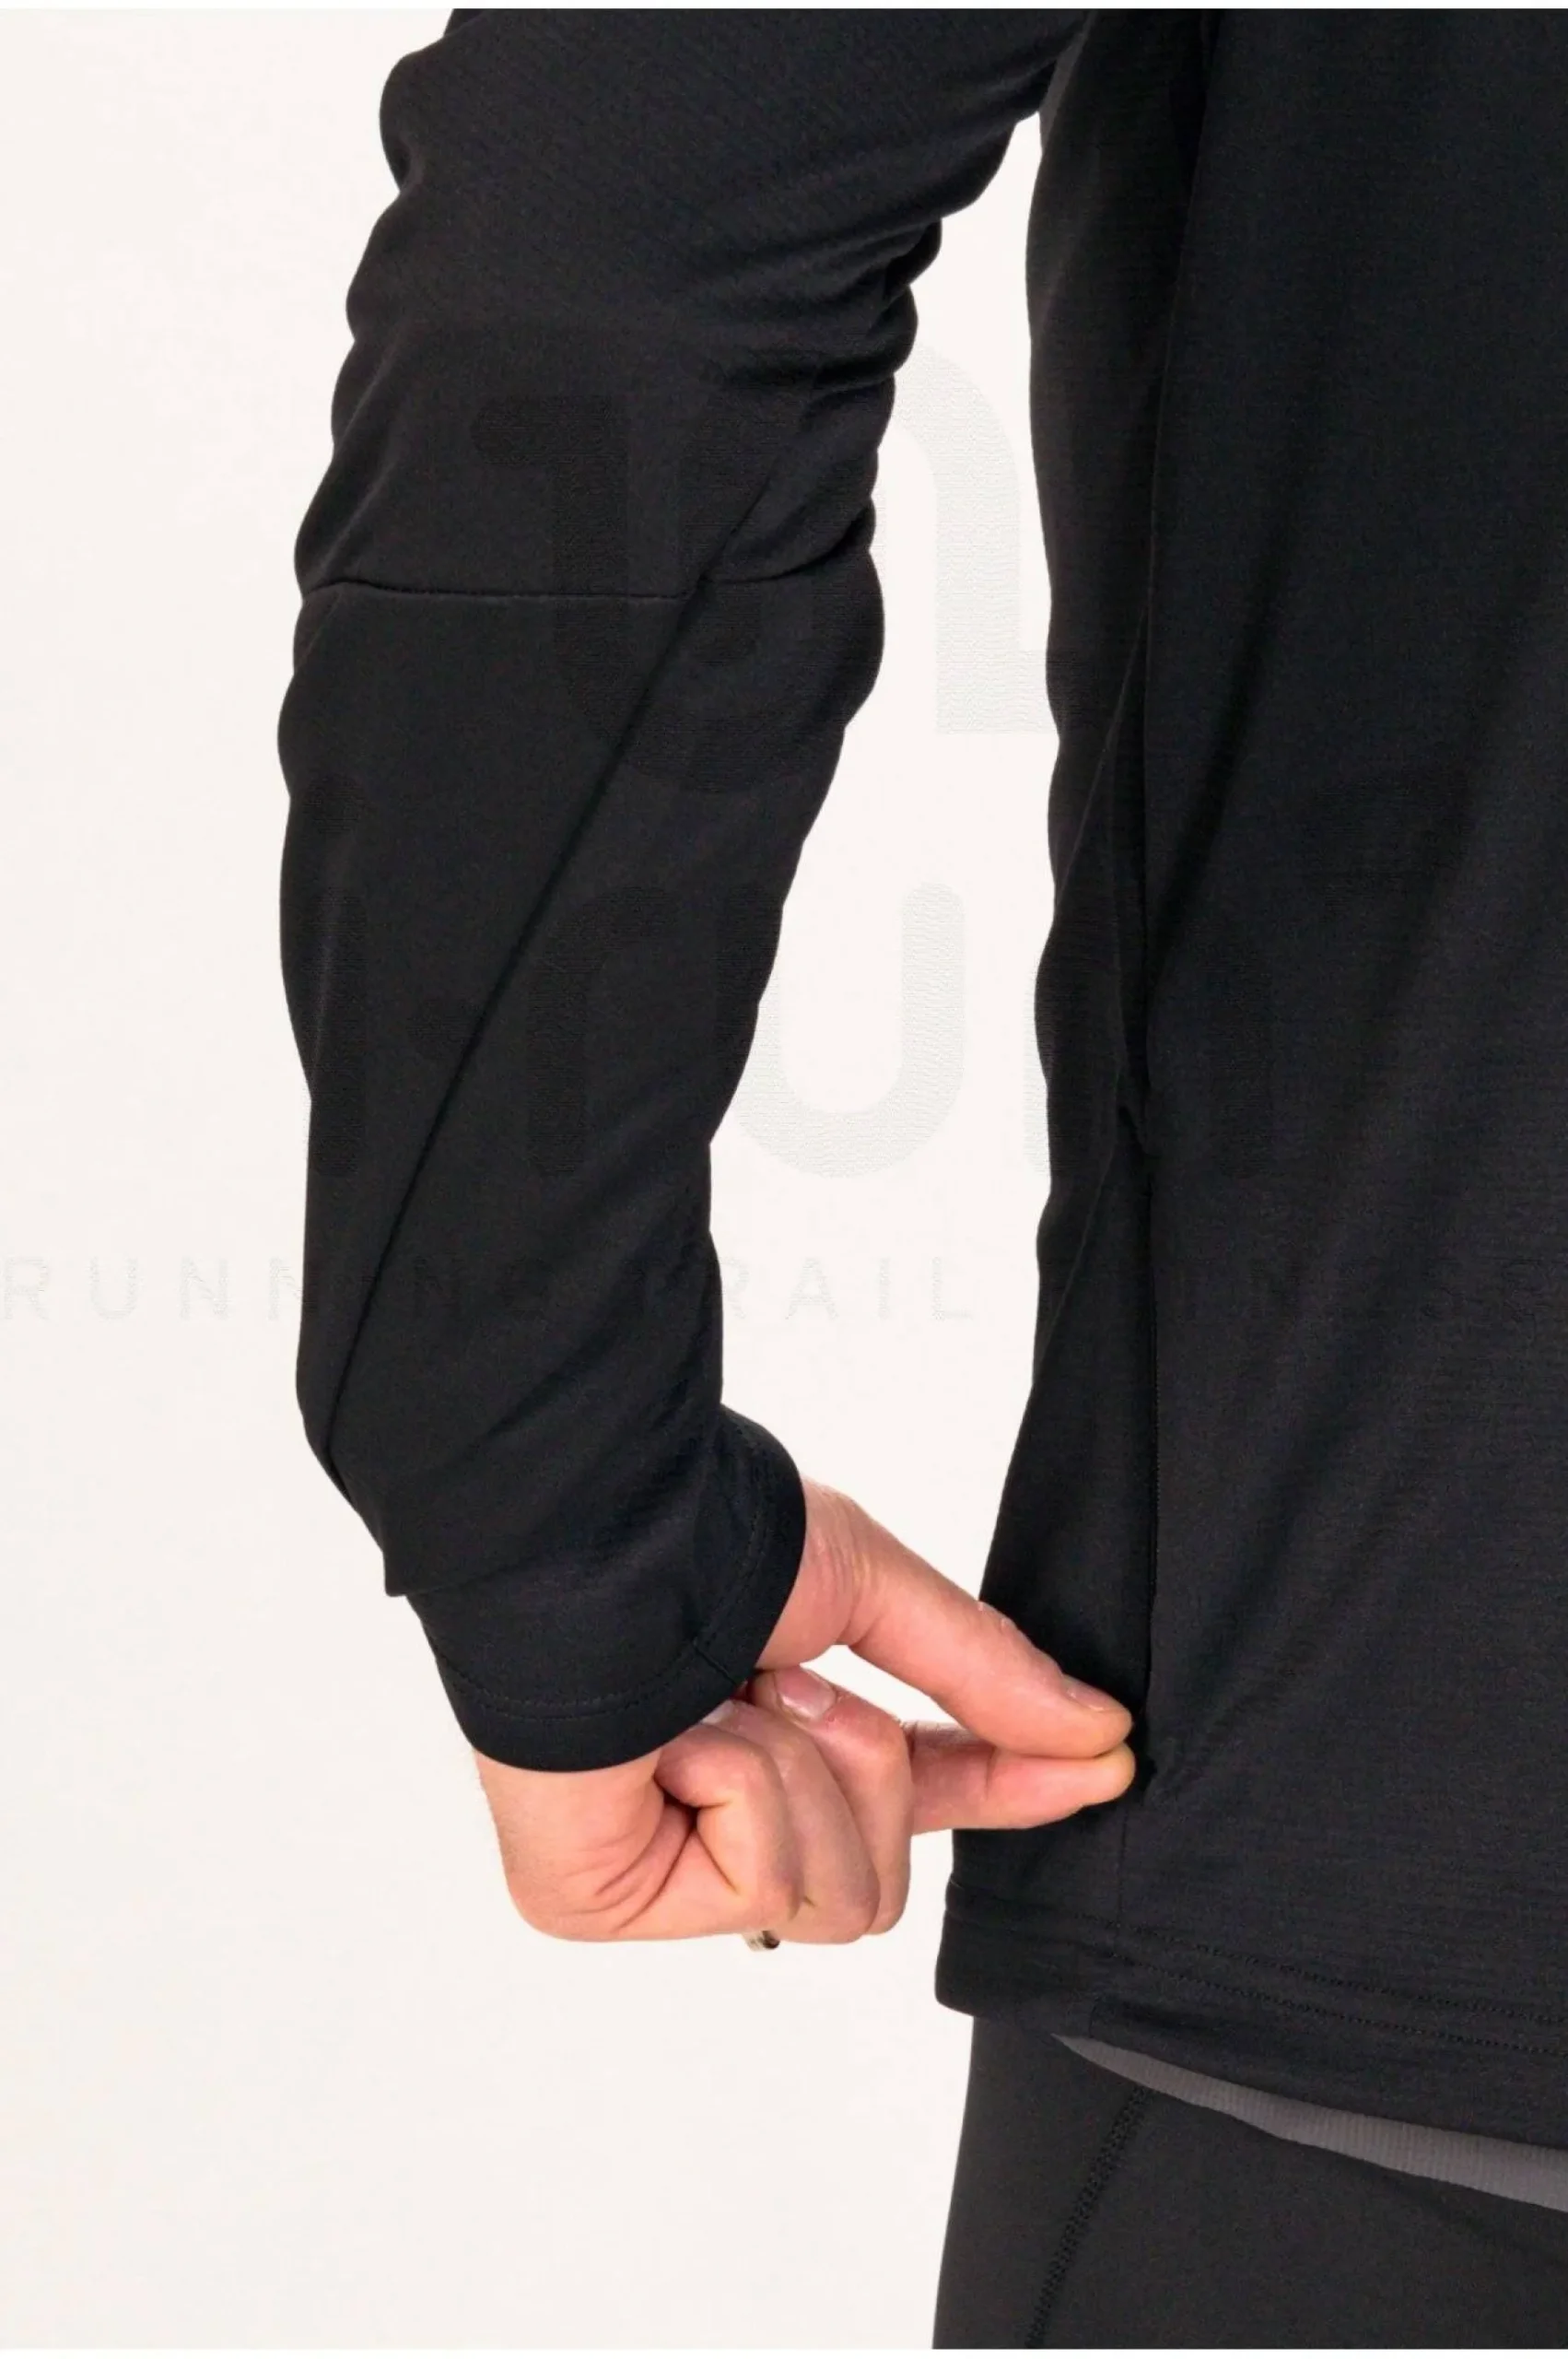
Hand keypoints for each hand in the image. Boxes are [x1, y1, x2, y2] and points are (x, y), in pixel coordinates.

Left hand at [473, 1477, 1135, 1943]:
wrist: (602, 1544)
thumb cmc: (709, 1540)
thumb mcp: (871, 1585)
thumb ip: (983, 1672)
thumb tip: (1097, 1730)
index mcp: (780, 1732)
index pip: (913, 1797)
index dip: (1001, 1788)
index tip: (1102, 1765)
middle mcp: (715, 1812)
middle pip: (880, 1884)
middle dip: (867, 1768)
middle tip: (796, 1686)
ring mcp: (656, 1866)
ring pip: (834, 1896)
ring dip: (804, 1773)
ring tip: (727, 1702)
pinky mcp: (597, 1898)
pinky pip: (758, 1889)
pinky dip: (743, 1788)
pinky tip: (675, 1741)